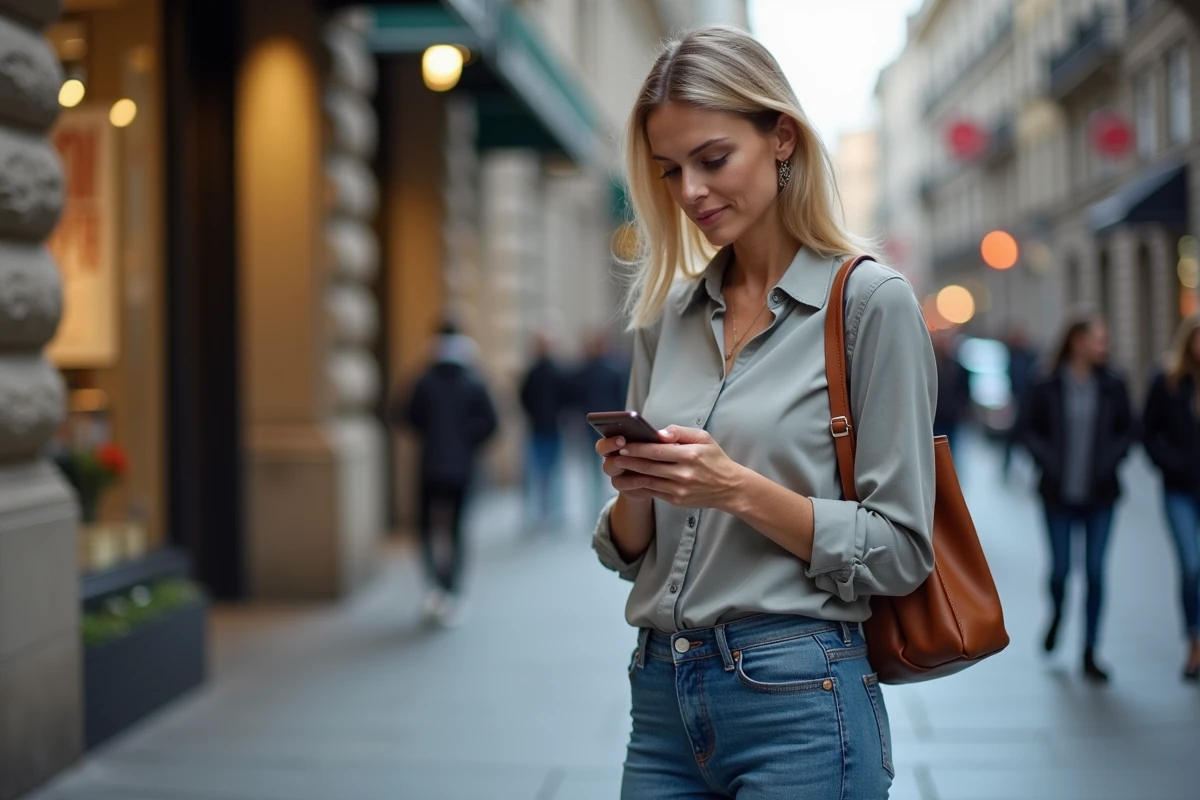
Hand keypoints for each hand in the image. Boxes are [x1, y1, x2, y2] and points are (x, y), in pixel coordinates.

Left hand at [605, 425, 747, 510]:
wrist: (730, 488)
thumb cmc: (715, 459)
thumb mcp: (703, 438)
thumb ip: (680, 432)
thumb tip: (659, 433)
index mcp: (689, 455)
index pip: (656, 451)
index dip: (637, 448)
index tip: (623, 444)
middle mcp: (683, 474)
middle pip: (648, 467)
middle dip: (628, 461)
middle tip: (614, 456)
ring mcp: (679, 489)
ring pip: (648, 481)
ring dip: (630, 475)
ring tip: (619, 468)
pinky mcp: (677, 500)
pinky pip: (653, 492)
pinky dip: (640, 486)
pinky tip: (631, 479)